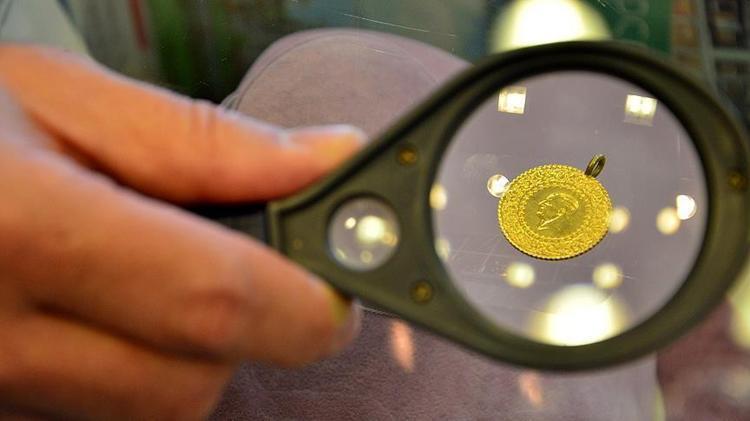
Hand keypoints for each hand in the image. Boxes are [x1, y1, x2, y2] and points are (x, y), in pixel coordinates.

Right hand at [0, 45, 362, 419]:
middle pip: (188, 382)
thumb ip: (206, 143)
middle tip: (235, 257)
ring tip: (142, 266)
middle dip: (246, 328)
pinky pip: (96, 411)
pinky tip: (98, 302)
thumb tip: (330, 161)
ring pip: (149, 409)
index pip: (210, 303)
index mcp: (18, 230)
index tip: (338, 282)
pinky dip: (130, 364)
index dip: (301, 302)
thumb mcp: (59, 99)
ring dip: (184, 347)